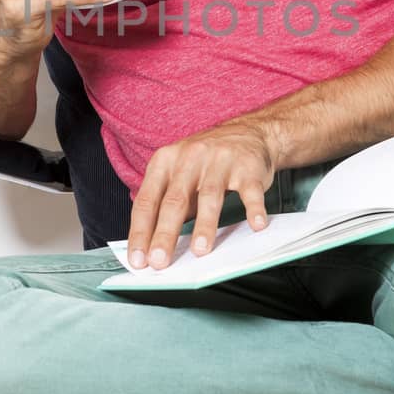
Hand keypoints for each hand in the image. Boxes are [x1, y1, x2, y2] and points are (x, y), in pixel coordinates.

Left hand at [127, 120, 278, 269]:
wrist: (247, 132)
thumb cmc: (205, 160)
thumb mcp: (177, 173)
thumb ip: (165, 205)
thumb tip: (151, 246)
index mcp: (165, 162)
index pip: (147, 201)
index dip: (140, 232)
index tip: (137, 259)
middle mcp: (190, 158)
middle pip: (174, 201)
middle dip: (165, 234)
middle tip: (159, 261)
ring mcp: (220, 161)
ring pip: (210, 196)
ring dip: (205, 225)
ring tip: (200, 250)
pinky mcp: (248, 167)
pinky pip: (250, 190)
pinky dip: (253, 208)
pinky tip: (256, 225)